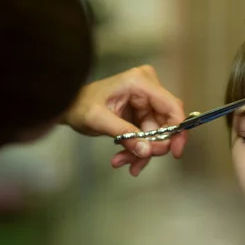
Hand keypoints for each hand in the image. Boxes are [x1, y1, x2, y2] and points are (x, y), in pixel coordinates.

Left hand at [62, 65, 188, 175]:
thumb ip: (124, 134)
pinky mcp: (142, 112)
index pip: (172, 107)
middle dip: (152, 145)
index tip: (174, 151)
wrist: (66, 105)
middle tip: (137, 161)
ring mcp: (146, 101)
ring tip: (121, 161)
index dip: (178, 130)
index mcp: (141, 82)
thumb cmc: (79, 105)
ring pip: (157, 133)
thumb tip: (147, 150)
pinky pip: (148, 135)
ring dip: (141, 151)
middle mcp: (148, 89)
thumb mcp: (98, 119)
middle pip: (166, 123)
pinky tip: (124, 160)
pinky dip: (138, 149)